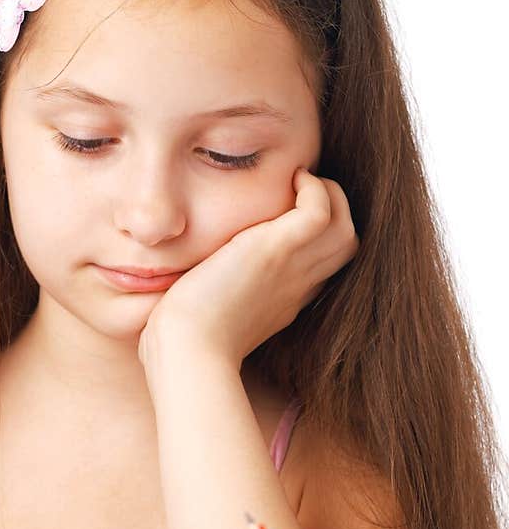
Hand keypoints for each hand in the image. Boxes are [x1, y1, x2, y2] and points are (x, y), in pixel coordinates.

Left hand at [138, 167, 358, 373]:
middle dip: (334, 210)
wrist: (187, 350)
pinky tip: (290, 178)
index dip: (314, 238)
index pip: (319, 267)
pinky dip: (315, 189)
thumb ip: (210, 298)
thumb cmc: (183, 343)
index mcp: (281, 302)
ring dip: (330, 196)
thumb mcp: (206, 316)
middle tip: (301, 192)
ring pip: (344, 228)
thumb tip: (188, 292)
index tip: (287, 217)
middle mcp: (295, 286)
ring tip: (300, 181)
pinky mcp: (276, 250)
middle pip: (344, 246)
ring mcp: (291, 269)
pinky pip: (321, 211)